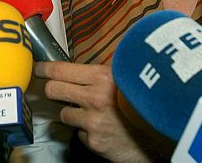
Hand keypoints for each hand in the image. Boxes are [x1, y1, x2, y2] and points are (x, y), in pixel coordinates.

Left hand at [35, 61, 152, 162]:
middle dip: (51, 88)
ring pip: (64, 113)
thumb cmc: (146, 100)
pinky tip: (102, 127)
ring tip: (91, 111)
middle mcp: (95, 98)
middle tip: (53, 87)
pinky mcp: (94, 142)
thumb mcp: (129, 76)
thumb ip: (108, 68)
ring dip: (73, 112)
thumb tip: (88, 60)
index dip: (45, 68)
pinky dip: (87, 130)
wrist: (163, 133)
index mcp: (103, 77)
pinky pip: (80, 133)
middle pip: (53, 90)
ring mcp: (93, 122)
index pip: (61, 70)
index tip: (37, 67)